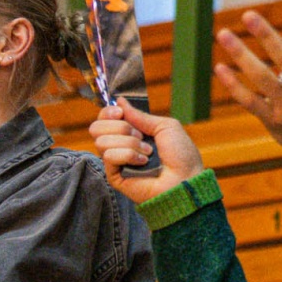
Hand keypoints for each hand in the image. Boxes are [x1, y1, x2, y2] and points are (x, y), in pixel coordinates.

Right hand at [90, 101, 205, 205]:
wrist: (185, 179)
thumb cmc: (181, 155)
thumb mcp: (165, 126)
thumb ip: (140, 115)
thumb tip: (120, 101)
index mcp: (130, 133)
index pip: (104, 119)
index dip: (108, 112)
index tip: (120, 113)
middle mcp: (120, 146)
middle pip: (96, 128)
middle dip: (120, 127)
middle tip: (139, 135)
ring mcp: (116, 162)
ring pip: (101, 142)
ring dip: (129, 143)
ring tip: (148, 152)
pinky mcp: (114, 176)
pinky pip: (109, 156)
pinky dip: (128, 155)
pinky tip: (143, 162)